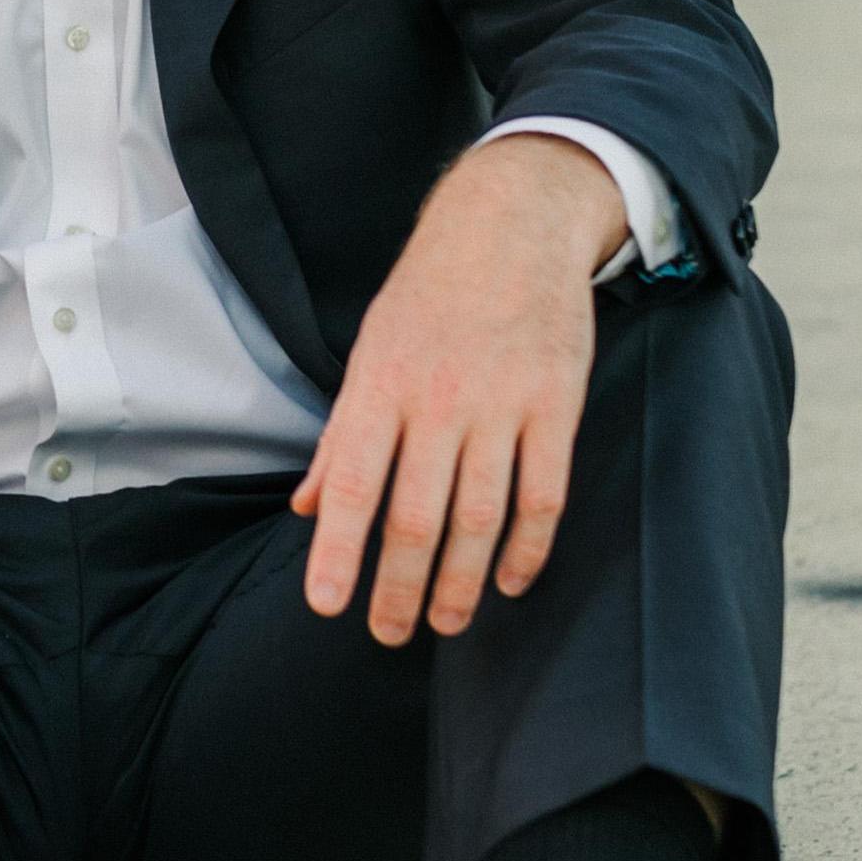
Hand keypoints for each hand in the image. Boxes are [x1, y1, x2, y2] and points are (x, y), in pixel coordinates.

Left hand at [296, 135, 629, 649]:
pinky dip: (528, 550)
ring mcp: (501, 406)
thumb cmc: (427, 296)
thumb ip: (342, 436)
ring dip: (460, 583)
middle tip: (389, 634)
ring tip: (445, 623)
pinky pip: (543, 496)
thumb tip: (306, 508)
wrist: (509, 225)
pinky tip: (510, 582)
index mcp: (380, 389)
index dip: (338, 552)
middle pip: (416, 518)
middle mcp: (437, 403)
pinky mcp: (555, 407)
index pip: (352, 486)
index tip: (326, 606)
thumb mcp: (369, 352)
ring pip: (480, 518)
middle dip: (398, 588)